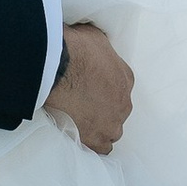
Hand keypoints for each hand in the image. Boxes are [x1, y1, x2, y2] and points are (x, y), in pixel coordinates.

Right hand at [45, 21, 131, 155]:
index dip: (104, 90)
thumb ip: (98, 48)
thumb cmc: (76, 47)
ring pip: (111, 131)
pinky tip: (80, 139)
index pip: (120, 88)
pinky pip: (100, 148)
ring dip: (99, 128)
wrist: (60, 66)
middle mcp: (124, 102)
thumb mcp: (94, 37)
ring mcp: (111, 122)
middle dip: (103, 110)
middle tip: (82, 105)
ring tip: (79, 123)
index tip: (90, 89)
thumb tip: (91, 46)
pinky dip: (92, 144)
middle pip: (117, 111)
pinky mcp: (95, 137)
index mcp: (126, 78)